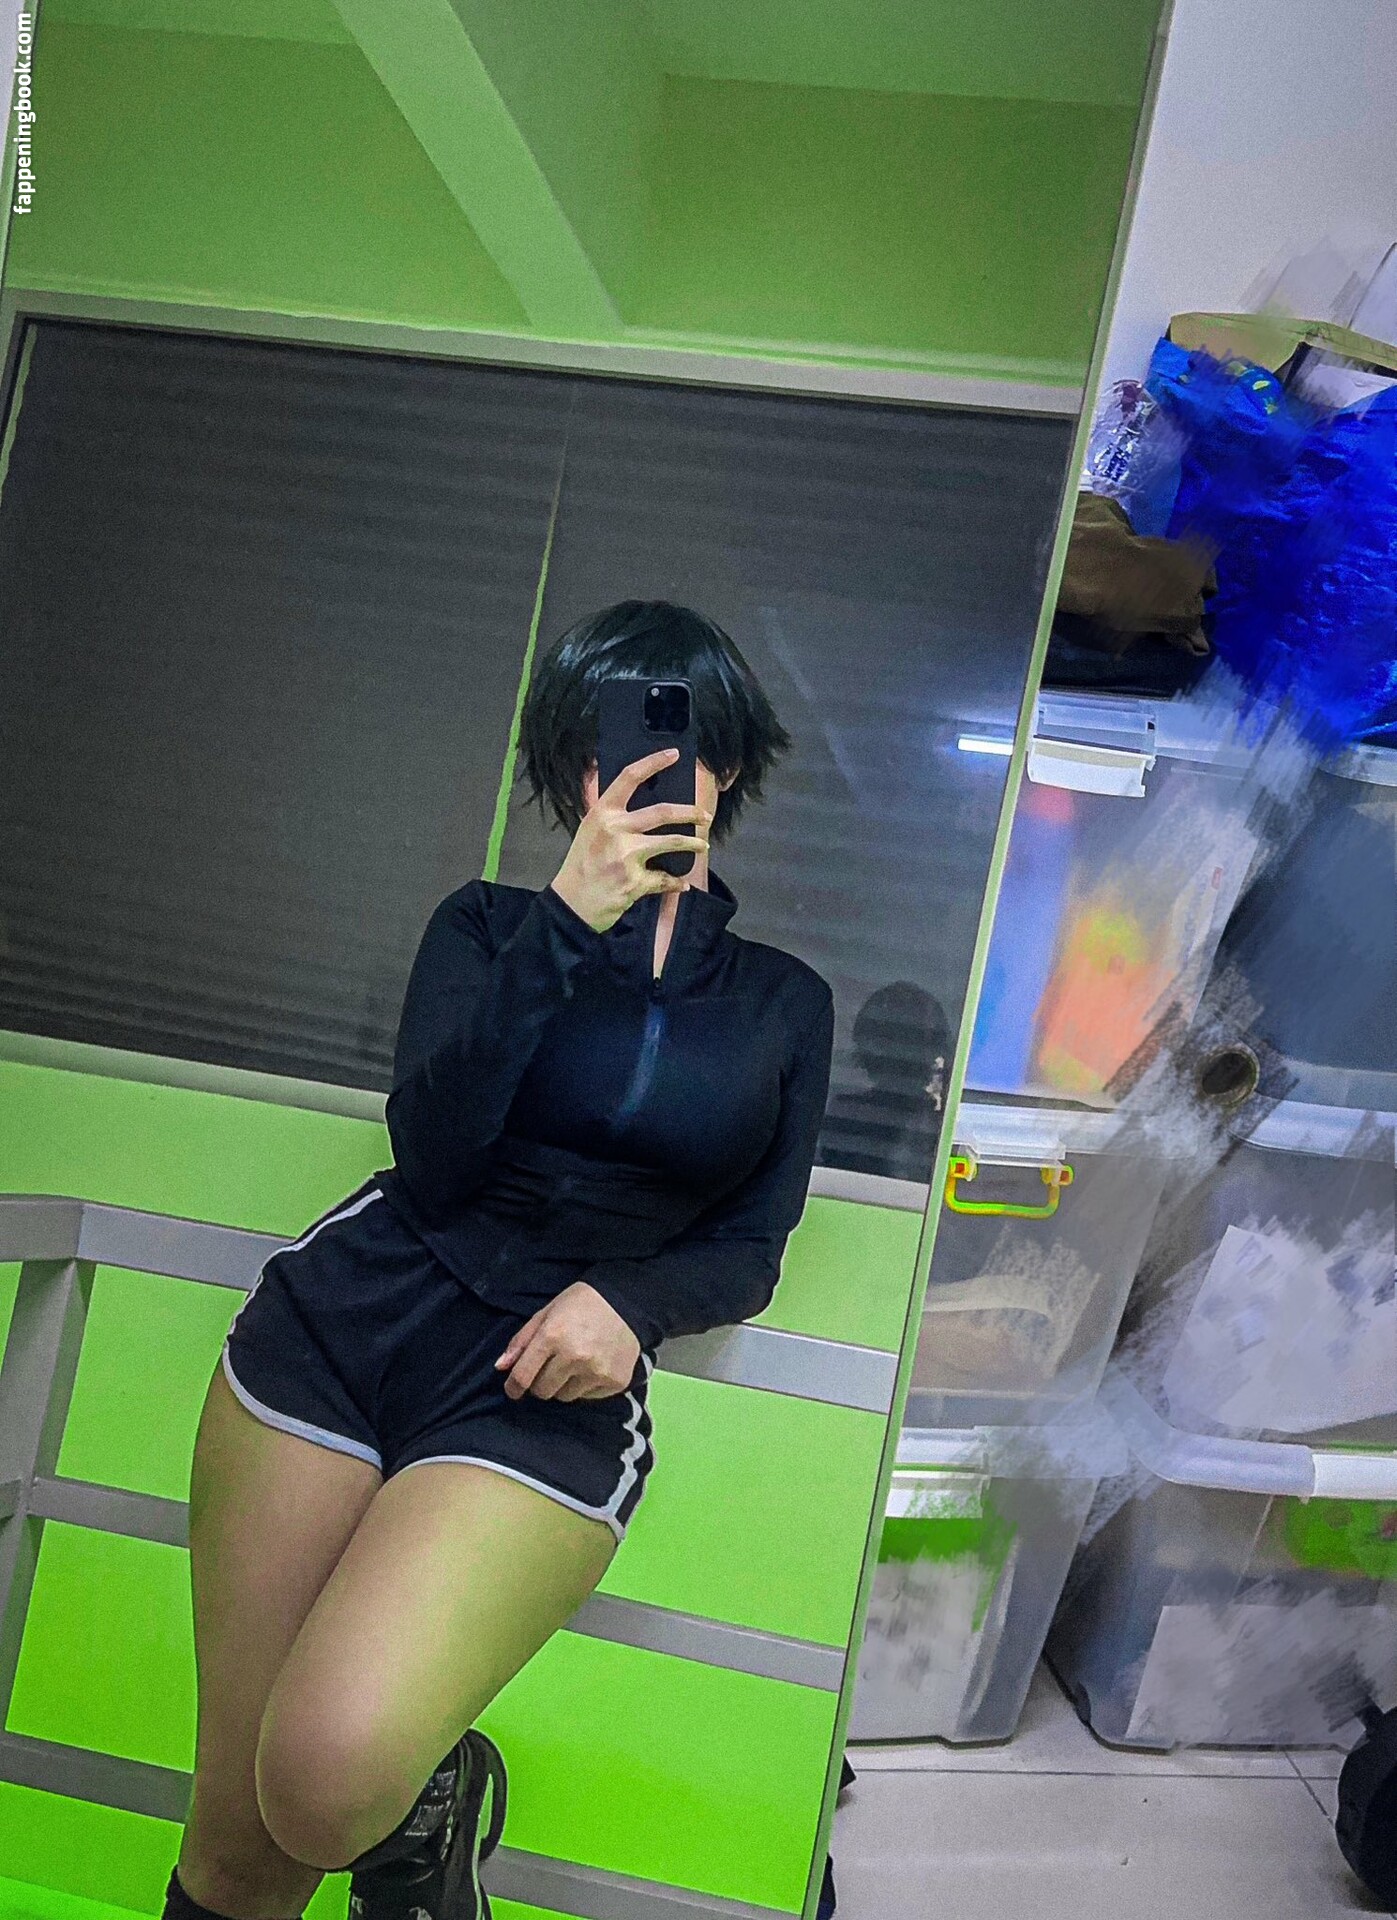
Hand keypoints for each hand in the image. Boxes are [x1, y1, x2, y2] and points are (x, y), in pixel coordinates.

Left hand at [495, 1282, 642, 1401]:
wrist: (627, 1302)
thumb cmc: (581, 1304)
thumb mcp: (547, 1313)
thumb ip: (522, 1340)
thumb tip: (501, 1367)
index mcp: (552, 1336)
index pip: (523, 1376)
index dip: (513, 1387)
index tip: (513, 1390)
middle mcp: (574, 1357)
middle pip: (543, 1391)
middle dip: (541, 1382)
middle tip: (551, 1367)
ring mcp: (596, 1371)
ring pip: (565, 1397)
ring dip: (564, 1385)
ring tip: (574, 1364)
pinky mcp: (615, 1381)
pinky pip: (588, 1397)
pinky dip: (585, 1386)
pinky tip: (593, 1366)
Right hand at [549, 747, 711, 934]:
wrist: (571, 903)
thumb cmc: (582, 865)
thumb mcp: (591, 831)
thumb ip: (614, 817)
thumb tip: (649, 806)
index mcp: (602, 813)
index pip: (630, 778)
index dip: (654, 762)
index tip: (674, 754)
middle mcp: (615, 830)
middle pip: (662, 811)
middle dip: (690, 812)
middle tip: (705, 815)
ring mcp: (626, 856)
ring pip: (671, 842)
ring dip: (692, 844)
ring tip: (703, 845)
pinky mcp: (635, 881)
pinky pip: (665, 878)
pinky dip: (675, 882)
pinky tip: (680, 883)